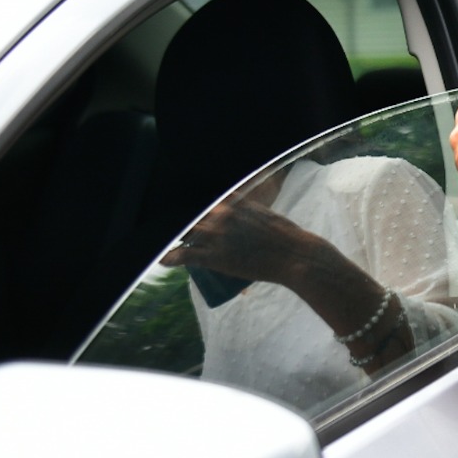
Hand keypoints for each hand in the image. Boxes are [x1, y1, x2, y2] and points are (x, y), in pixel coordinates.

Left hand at [161, 196, 323, 287]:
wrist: (295, 256)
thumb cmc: (285, 236)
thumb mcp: (264, 213)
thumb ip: (247, 208)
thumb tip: (236, 206)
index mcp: (233, 202)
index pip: (203, 198)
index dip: (189, 203)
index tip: (177, 202)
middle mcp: (222, 215)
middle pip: (190, 214)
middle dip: (179, 219)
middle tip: (167, 222)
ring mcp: (218, 236)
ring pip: (184, 233)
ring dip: (173, 236)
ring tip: (162, 241)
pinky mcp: (216, 257)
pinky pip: (185, 255)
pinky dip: (171, 257)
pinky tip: (162, 259)